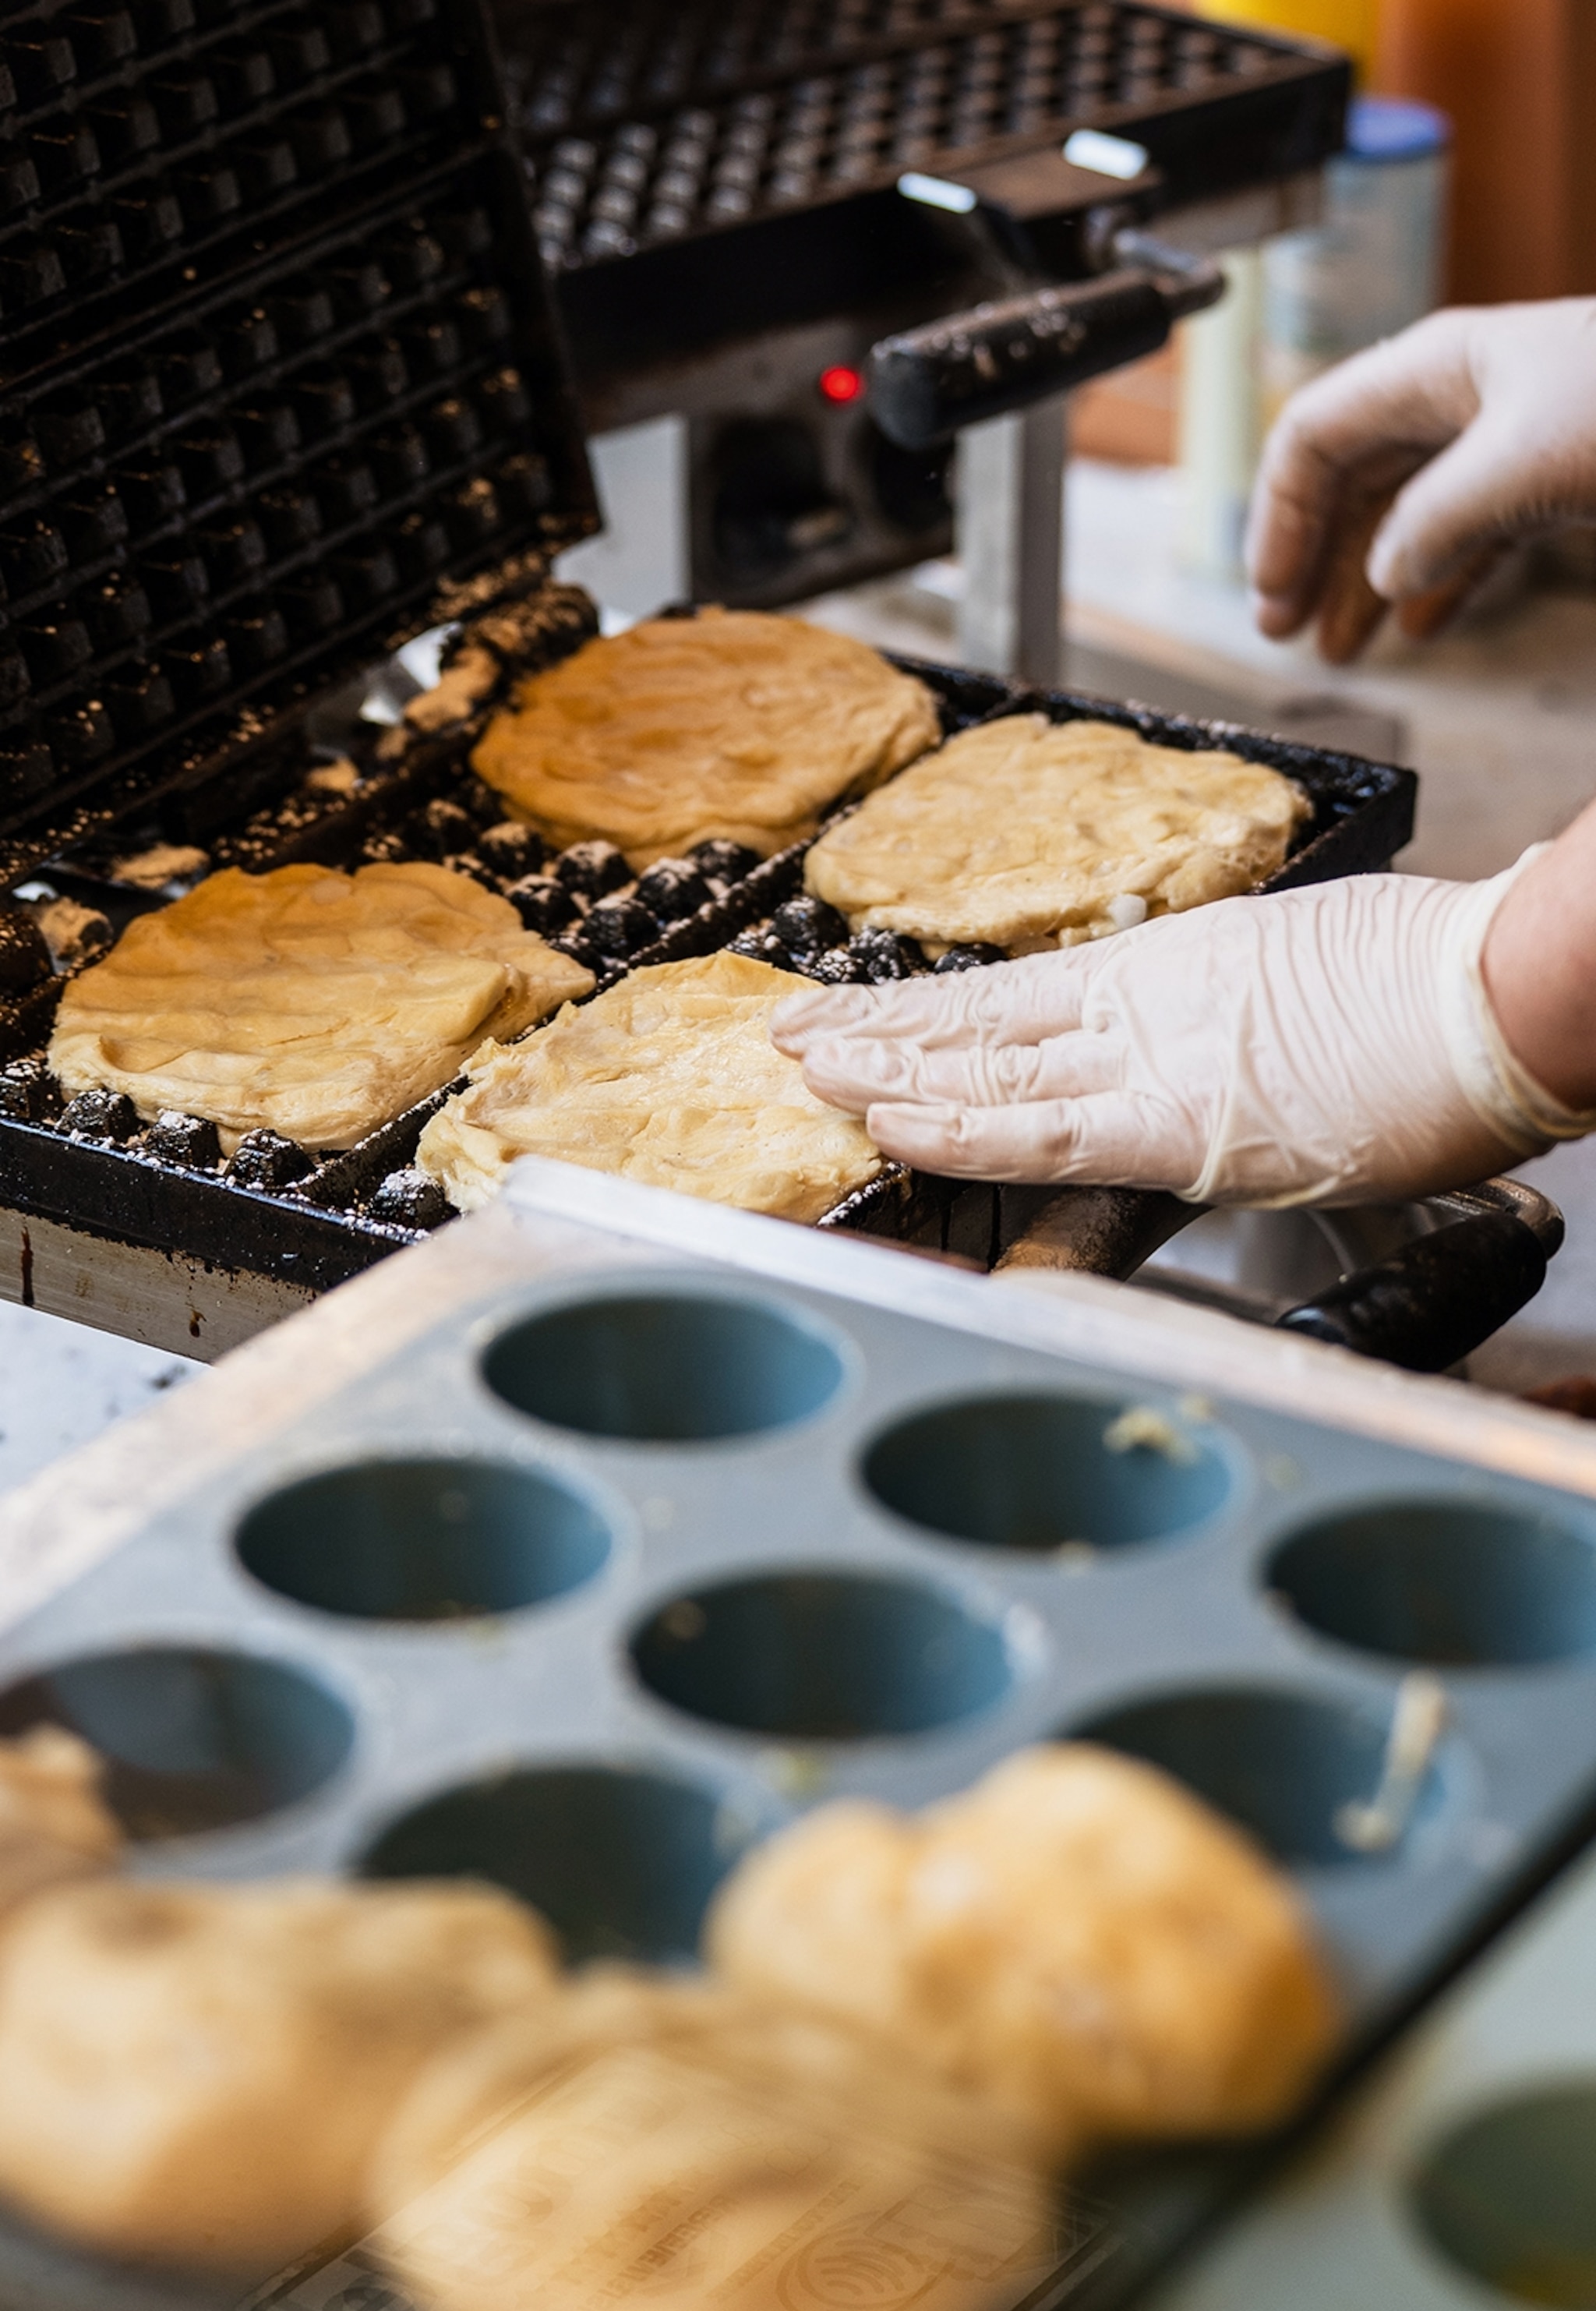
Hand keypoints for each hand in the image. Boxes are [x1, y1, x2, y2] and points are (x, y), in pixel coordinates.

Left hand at [772, 864, 1594, 1207]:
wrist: (1502, 995)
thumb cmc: (1439, 992)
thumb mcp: (1312, 990)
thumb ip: (1243, 1025)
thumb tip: (1236, 1050)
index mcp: (1174, 981)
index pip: (1023, 1005)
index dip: (939, 1014)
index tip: (873, 1015)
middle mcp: (1144, 1016)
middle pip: (985, 1029)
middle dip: (885, 1034)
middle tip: (798, 1031)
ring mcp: (1153, 1062)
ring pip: (988, 1071)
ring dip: (888, 1070)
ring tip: (803, 1065)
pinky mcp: (1175, 1119)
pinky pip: (1039, 1132)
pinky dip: (957, 1128)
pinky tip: (886, 1119)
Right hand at [1247, 301, 1595, 662]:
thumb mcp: (1523, 465)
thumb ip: (1434, 523)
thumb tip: (1384, 578)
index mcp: (1436, 368)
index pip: (1314, 437)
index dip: (1279, 518)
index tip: (1271, 596)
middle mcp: (1460, 396)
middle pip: (1351, 476)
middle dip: (1312, 557)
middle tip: (1284, 634)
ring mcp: (1506, 435)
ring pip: (1405, 510)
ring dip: (1366, 581)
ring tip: (1341, 650)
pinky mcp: (1552, 475)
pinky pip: (1469, 531)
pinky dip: (1438, 581)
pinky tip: (1422, 627)